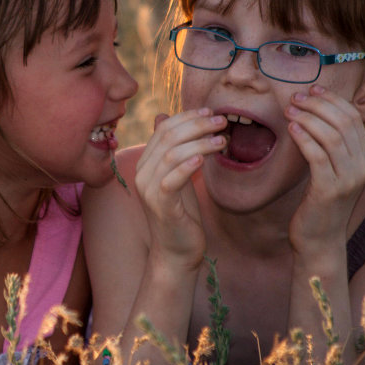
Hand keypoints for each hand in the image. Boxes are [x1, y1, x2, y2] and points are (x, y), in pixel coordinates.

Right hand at [133, 108, 226, 271]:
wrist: (176, 252)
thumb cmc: (181, 214)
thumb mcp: (178, 176)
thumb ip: (173, 150)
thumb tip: (163, 116)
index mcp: (146, 163)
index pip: (164, 129)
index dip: (187, 117)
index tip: (210, 112)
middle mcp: (142, 173)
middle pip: (167, 137)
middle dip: (197, 125)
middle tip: (221, 121)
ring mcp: (149, 190)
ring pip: (171, 155)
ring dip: (199, 143)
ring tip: (222, 140)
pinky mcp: (160, 206)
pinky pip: (171, 180)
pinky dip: (187, 166)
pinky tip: (204, 159)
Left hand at [285, 86, 364, 262]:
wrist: (319, 240)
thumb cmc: (320, 202)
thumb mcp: (330, 170)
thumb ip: (330, 146)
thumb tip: (314, 113)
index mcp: (364, 158)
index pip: (354, 118)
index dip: (332, 100)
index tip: (312, 90)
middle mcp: (361, 166)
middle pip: (344, 122)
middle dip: (318, 105)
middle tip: (295, 97)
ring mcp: (348, 179)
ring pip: (331, 136)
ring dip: (308, 118)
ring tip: (289, 110)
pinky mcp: (329, 190)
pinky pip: (318, 156)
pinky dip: (304, 138)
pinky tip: (291, 129)